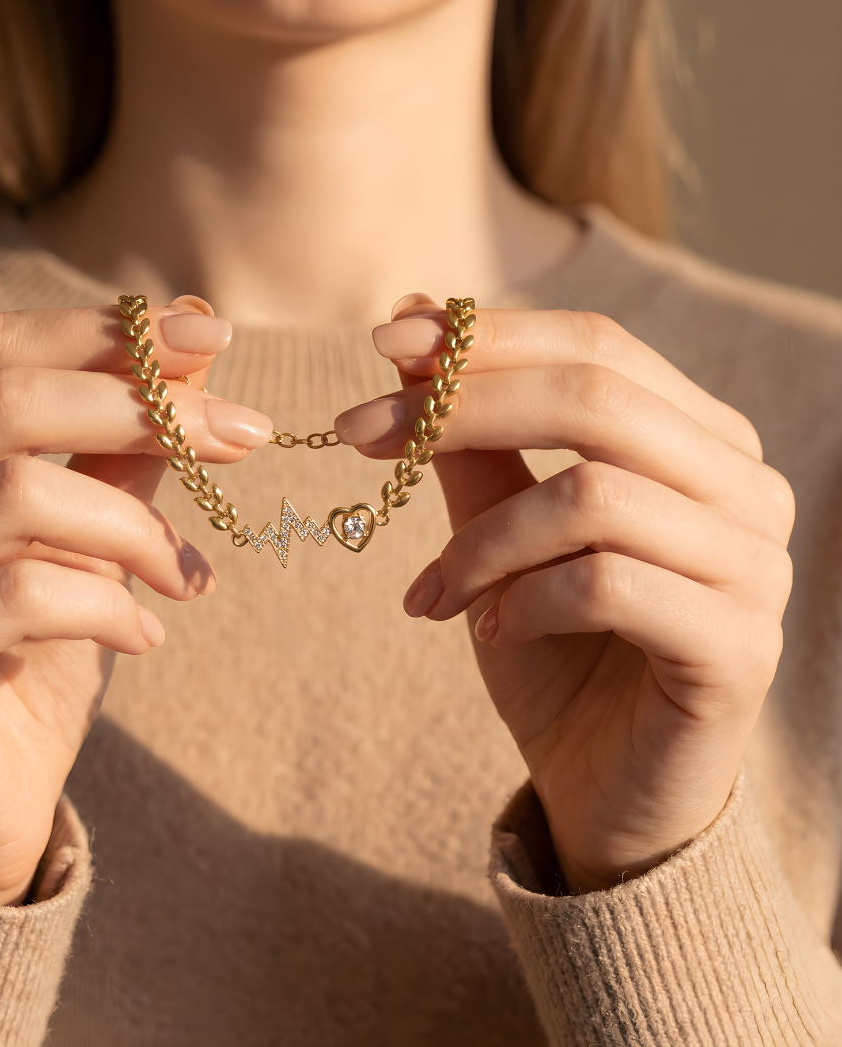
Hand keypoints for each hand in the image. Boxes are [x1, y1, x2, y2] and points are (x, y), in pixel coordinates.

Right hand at [0, 297, 271, 904]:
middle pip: (2, 401)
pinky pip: (20, 597)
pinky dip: (107, 607)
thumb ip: (121, 447)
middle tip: (245, 433)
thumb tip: (195, 345)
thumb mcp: (85, 535)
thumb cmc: (31, 651)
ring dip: (134, 528)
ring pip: (16, 495)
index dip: (107, 333)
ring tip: (190, 574)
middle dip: (142, 408)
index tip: (213, 337)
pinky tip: (145, 635)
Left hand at [337, 294, 793, 890]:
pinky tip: (488, 632)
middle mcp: (743, 488)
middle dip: (459, 409)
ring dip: (481, 542)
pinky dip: (520, 601)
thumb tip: (415, 324)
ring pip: (591, 495)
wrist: (605, 787)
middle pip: (597, 399)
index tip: (383, 344)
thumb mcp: (500, 530)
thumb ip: (473, 440)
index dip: (487, 336)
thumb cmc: (554, 650)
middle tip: (357, 435)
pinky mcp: (738, 648)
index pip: (598, 349)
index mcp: (698, 440)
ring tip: (433, 593)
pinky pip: (605, 585)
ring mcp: (753, 566)